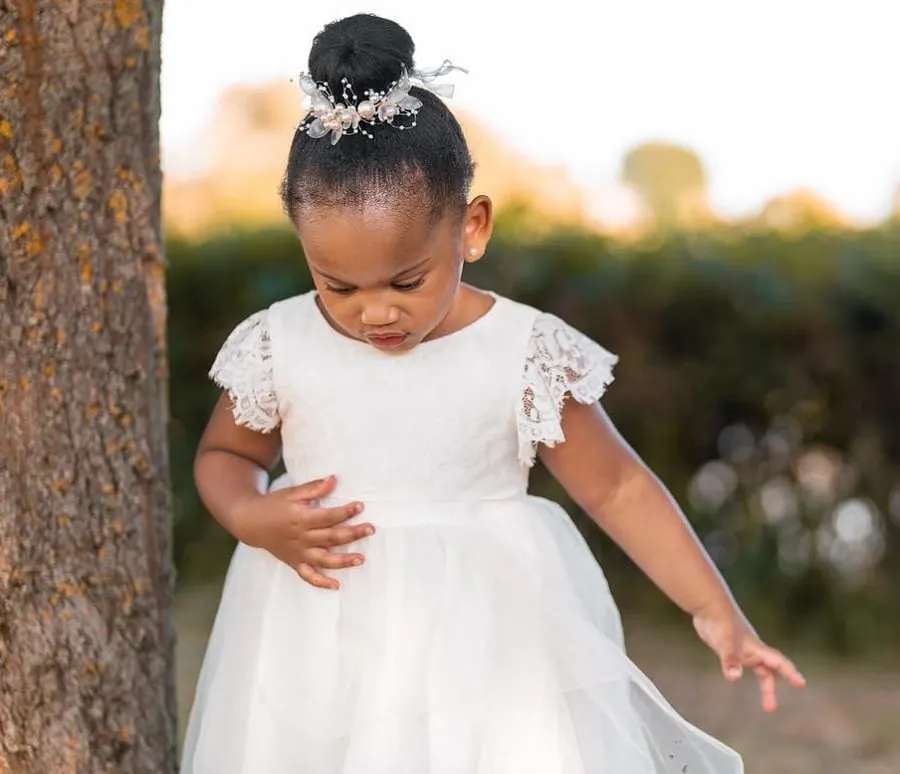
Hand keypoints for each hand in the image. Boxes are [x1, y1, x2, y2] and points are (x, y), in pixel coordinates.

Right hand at [230, 474, 372, 589]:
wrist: (250, 522)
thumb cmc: (274, 505)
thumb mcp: (292, 493)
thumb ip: (314, 488)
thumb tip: (334, 479)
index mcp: (300, 518)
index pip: (328, 517)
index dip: (345, 512)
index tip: (360, 505)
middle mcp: (301, 538)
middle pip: (330, 538)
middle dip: (352, 534)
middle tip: (370, 529)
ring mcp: (298, 553)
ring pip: (323, 560)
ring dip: (343, 561)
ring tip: (361, 559)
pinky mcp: (294, 563)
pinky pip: (308, 576)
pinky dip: (321, 582)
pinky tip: (336, 585)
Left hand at [692, 607, 805, 712]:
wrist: (707, 603)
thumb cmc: (719, 621)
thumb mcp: (725, 643)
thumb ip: (730, 660)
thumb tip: (734, 678)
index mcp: (756, 648)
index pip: (778, 662)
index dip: (790, 673)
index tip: (802, 684)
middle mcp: (751, 649)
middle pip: (767, 671)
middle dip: (771, 689)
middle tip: (770, 708)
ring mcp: (740, 647)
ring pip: (757, 668)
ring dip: (762, 683)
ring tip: (764, 702)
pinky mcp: (728, 646)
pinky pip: (740, 662)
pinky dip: (741, 670)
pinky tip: (735, 675)